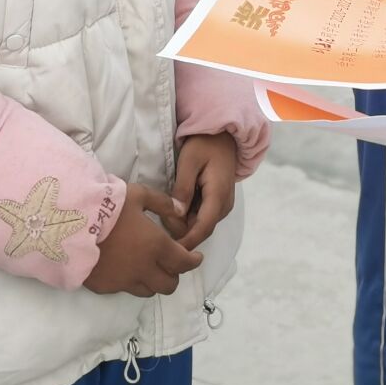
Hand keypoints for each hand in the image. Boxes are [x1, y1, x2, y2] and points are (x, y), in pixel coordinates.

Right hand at [83, 184, 202, 297]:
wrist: (69, 224)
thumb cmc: (107, 206)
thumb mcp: (138, 195)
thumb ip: (162, 203)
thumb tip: (180, 210)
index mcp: (157, 246)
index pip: (184, 263)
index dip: (194, 261)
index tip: (196, 257)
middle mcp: (144, 269)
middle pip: (169, 285)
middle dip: (175, 274)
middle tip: (171, 262)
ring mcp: (124, 281)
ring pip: (149, 291)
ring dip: (154, 280)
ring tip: (148, 266)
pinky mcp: (106, 287)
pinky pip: (125, 289)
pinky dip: (131, 281)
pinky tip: (125, 267)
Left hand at [170, 133, 238, 250]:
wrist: (222, 135)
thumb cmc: (204, 144)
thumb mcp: (189, 161)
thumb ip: (183, 188)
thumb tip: (177, 214)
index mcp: (218, 196)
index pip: (203, 228)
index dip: (187, 242)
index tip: (168, 249)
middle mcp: (224, 205)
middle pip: (200, 229)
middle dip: (180, 229)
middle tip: (161, 212)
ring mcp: (222, 205)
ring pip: (200, 225)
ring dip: (183, 221)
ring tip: (168, 204)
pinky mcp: (218, 203)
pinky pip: (201, 216)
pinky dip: (188, 214)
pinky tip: (178, 201)